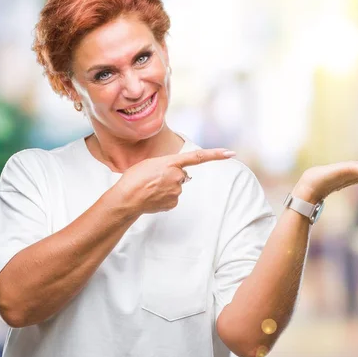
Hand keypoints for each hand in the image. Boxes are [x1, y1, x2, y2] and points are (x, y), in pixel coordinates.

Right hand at [110, 148, 234, 214]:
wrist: (126, 199)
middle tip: (154, 178)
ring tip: (151, 187)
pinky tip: (153, 196)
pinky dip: (164, 197)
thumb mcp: (150, 163)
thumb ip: (167, 165)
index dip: (216, 155)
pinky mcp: (173, 203)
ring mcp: (176, 191)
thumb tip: (177, 174)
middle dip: (172, 175)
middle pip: (181, 174)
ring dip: (166, 186)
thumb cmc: (134, 178)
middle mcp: (177, 176)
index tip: (231, 153)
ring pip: (176, 186)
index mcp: (171, 162)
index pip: (198, 157)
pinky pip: (172, 197)